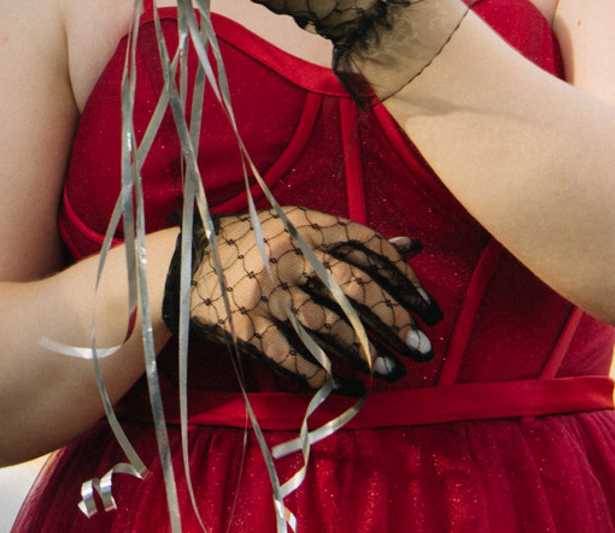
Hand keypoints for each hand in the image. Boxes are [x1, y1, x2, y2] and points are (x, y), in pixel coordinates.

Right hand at [164, 205, 440, 390]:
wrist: (184, 267)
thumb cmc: (256, 244)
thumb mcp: (302, 229)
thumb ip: (356, 240)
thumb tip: (416, 248)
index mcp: (306, 225)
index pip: (369, 247)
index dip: (405, 279)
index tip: (430, 307)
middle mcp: (289, 257)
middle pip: (356, 289)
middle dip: (396, 321)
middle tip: (424, 347)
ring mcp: (267, 294)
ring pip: (329, 326)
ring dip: (367, 354)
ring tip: (395, 371)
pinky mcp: (248, 329)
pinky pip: (293, 359)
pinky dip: (326, 377)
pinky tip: (353, 387)